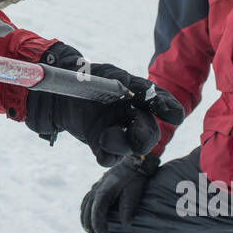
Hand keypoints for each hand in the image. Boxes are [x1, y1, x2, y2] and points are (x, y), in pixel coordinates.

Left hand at [25, 43, 183, 164]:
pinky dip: (107, 154)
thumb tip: (129, 86)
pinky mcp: (101, 146)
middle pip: (149, 133)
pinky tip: (99, 147)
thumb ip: (119, 81)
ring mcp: (118, 133)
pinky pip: (110, 158)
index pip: (161, 103)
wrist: (58, 93)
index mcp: (138, 95)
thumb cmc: (85, 78)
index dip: (169, 109)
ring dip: (122, 145)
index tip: (174, 115)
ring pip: (131, 148)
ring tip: (104, 137)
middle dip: (146, 136)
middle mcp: (132, 116)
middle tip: (137, 138)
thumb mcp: (103, 74)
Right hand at [81, 152, 159, 232]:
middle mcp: (98, 188)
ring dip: (85, 217)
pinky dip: (85, 208)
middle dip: (89, 223)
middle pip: (88, 209)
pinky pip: (87, 198)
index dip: (98, 224)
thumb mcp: (135, 190)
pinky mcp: (98, 185)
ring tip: (89, 230)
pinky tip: (86, 215)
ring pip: (85, 204)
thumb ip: (129, 206)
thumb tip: (126, 223)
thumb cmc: (136, 177)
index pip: (97, 210)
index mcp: (105, 190)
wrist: (134, 160)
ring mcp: (97, 186)